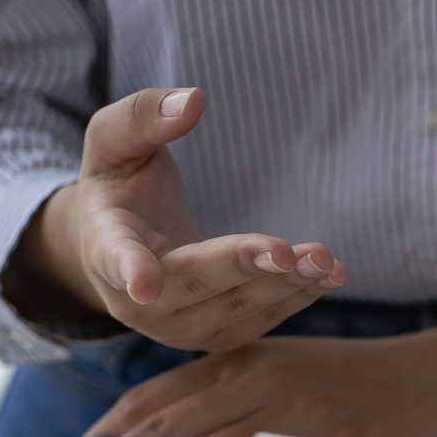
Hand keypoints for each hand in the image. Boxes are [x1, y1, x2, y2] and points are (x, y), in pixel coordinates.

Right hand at [3, 86, 348, 352]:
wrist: (125, 248)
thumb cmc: (119, 185)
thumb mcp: (114, 141)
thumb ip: (143, 117)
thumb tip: (193, 100)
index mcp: (105, 246)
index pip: (117, 257)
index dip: (132, 270)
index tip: (144, 285)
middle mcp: (138, 301)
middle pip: (195, 283)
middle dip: (241, 267)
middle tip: (284, 251)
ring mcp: (179, 327)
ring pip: (236, 309)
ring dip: (284, 285)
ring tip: (324, 259)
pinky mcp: (218, 336)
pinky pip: (262, 319)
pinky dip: (298, 297)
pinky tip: (331, 274)